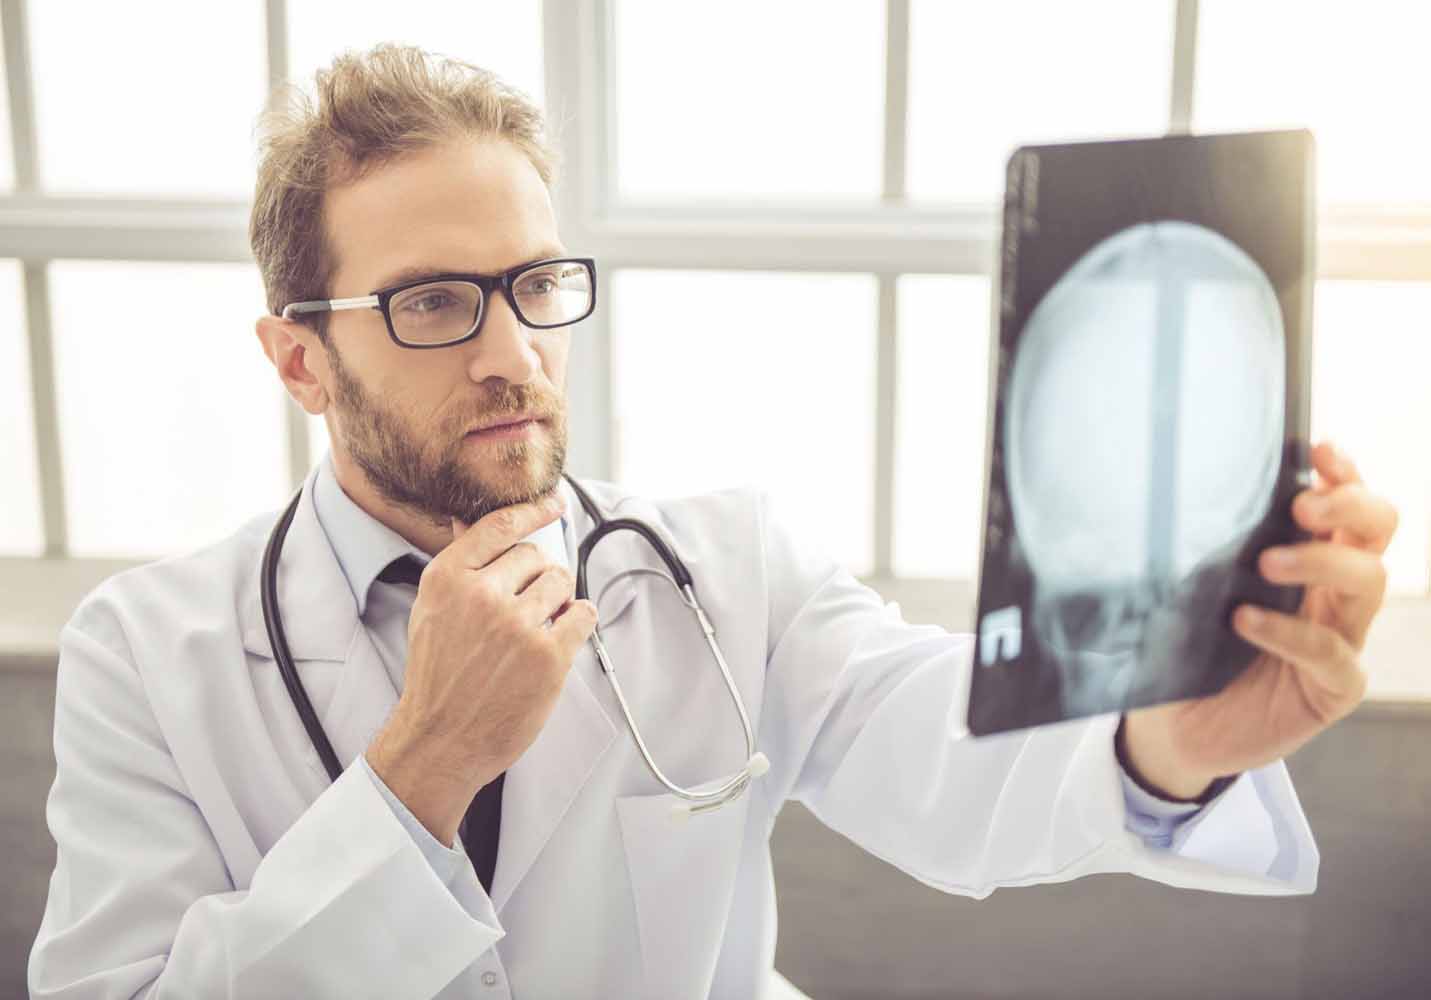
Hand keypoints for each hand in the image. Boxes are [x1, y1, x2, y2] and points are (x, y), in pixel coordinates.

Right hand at [366, 491, 598, 843]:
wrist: (441, 739)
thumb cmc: (439, 674)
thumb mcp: (432, 610)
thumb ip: (459, 566)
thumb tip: (465, 521)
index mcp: (447, 578)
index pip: (499, 525)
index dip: (533, 511)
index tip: (553, 504)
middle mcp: (481, 595)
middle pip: (536, 556)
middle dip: (537, 578)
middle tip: (523, 610)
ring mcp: (516, 625)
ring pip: (563, 582)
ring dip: (558, 602)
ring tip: (537, 628)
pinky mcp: (548, 656)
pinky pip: (584, 614)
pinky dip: (578, 622)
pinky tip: (559, 637)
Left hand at [1123, 441, 1398, 798]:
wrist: (1175, 726)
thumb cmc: (1186, 648)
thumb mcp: (1191, 589)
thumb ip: (1206, 549)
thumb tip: (1181, 491)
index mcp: (1309, 556)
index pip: (1345, 503)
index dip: (1344, 472)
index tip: (1320, 448)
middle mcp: (1333, 591)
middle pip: (1377, 529)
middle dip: (1349, 504)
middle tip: (1302, 506)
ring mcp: (1342, 638)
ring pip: (1368, 581)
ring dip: (1320, 561)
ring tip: (1266, 562)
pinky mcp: (1334, 687)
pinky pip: (1334, 654)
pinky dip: (1292, 632)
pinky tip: (1247, 622)